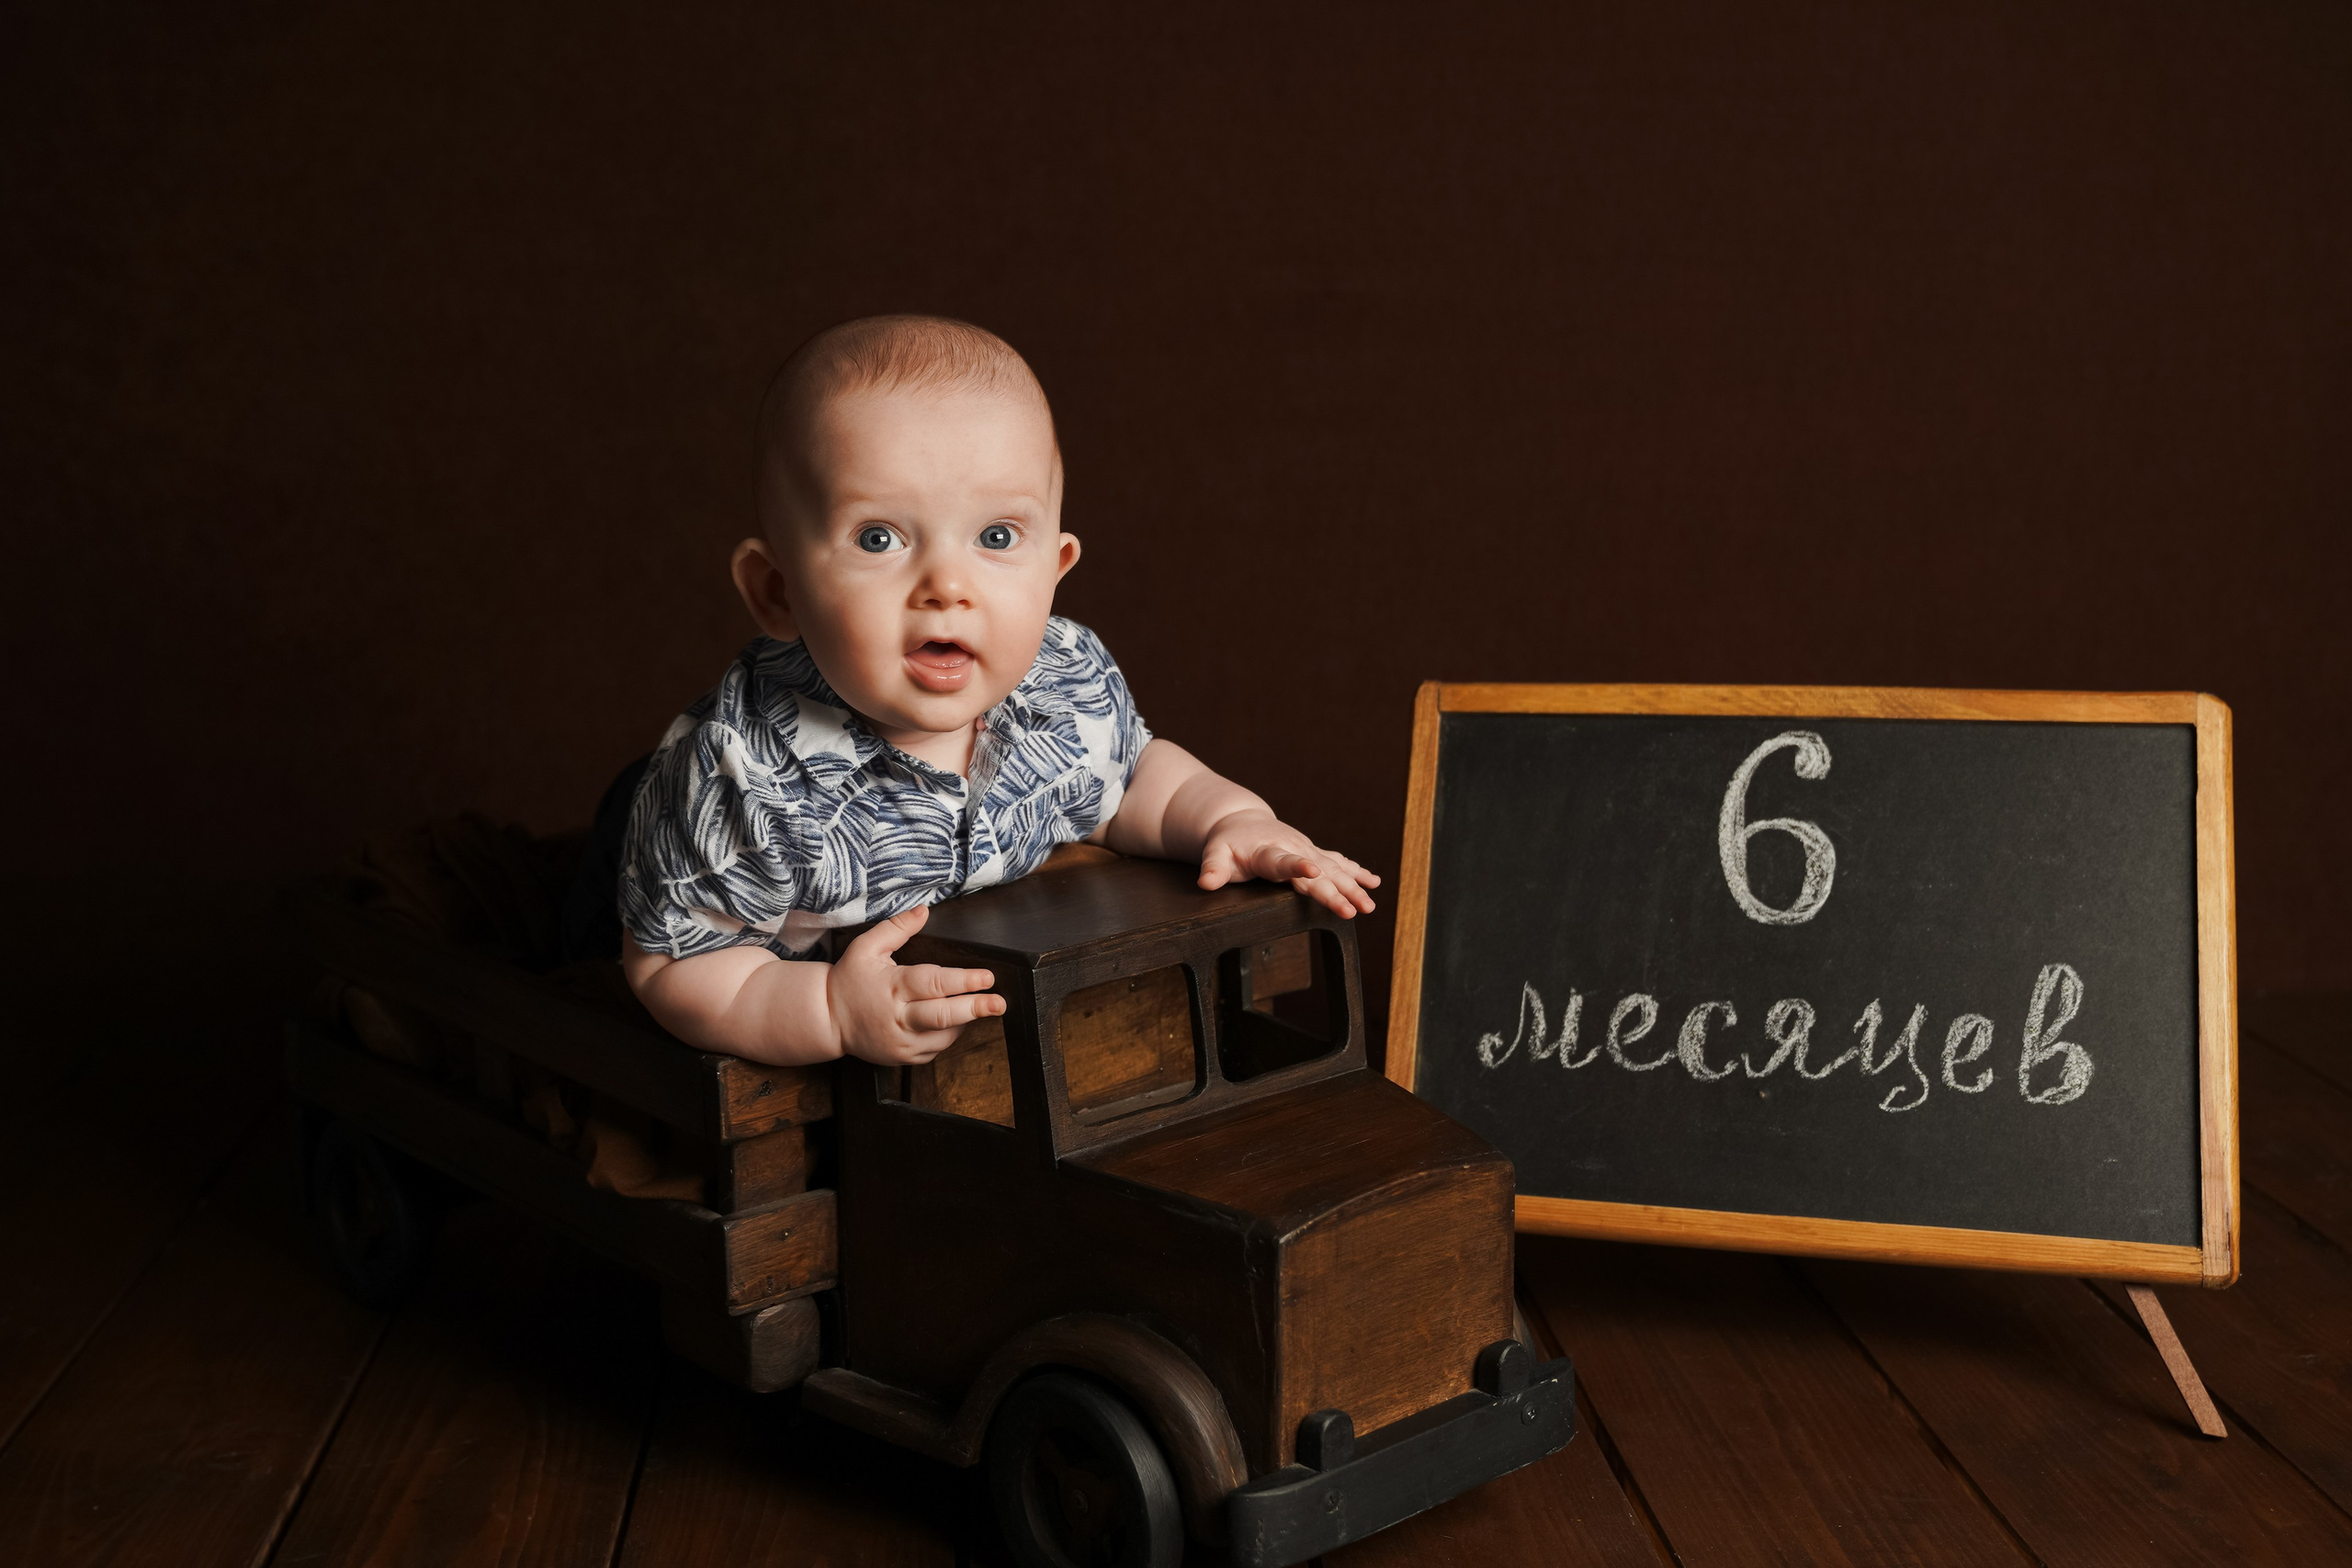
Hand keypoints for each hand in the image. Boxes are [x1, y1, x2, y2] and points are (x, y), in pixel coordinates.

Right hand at [825, 903, 1004, 1065]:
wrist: (827, 1019)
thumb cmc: (848, 980)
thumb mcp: (866, 947)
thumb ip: (897, 928)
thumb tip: (924, 910)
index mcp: (892, 987)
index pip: (934, 984)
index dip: (963, 981)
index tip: (987, 978)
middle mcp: (898, 1018)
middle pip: (943, 1015)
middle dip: (975, 1008)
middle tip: (999, 1003)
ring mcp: (901, 1042)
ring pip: (943, 1035)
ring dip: (964, 1021)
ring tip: (978, 1007)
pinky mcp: (903, 1058)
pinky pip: (935, 1048)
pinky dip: (948, 1034)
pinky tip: (953, 1021)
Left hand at [1196, 808, 1380, 918]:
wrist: (1240, 820)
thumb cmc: (1227, 843)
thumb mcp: (1214, 853)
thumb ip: (1212, 868)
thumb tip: (1205, 882)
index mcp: (1268, 851)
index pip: (1284, 861)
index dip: (1298, 867)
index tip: (1314, 873)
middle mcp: (1292, 849)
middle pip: (1318, 872)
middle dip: (1337, 891)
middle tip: (1354, 910)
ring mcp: (1306, 850)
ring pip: (1334, 869)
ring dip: (1353, 887)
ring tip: (1369, 906)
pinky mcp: (1313, 852)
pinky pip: (1338, 861)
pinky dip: (1356, 871)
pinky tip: (1374, 882)